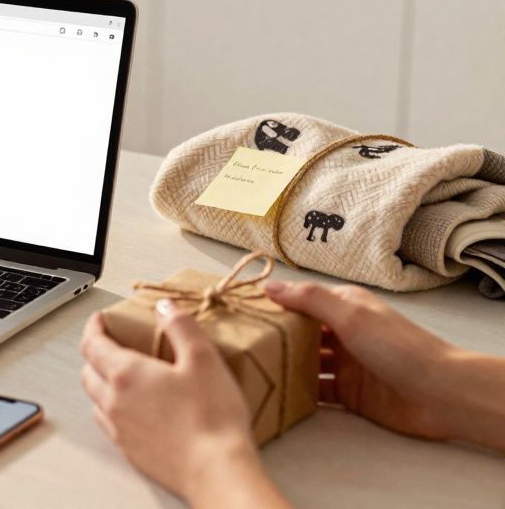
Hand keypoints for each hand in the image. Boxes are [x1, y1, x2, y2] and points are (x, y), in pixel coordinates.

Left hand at [80, 303, 287, 507]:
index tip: (99, 319)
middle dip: (94, 353)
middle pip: (88, 371)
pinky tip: (134, 409)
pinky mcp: (130, 451)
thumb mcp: (203, 359)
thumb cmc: (212, 418)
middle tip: (111, 344)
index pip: (92, 343)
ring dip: (101, 382)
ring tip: (121, 375)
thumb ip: (180, 327)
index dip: (93, 327)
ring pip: (95, 398)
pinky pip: (109, 423)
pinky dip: (112, 408)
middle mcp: (114, 401)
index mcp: (126, 374)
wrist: (216, 471)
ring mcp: (119, 428)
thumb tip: (164, 307)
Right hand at [262, 279, 501, 446]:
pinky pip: (316, 392)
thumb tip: (269, 285)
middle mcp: (343, 333)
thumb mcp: (351, 315)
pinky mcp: (349, 394)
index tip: (240, 309)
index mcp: (344, 307)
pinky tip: (274, 393)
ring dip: (283, 364)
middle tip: (237, 342)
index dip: (273, 304)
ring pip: (304, 362)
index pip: (301, 300)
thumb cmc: (399, 347)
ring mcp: (345, 365)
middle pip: (299, 333)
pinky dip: (298, 392)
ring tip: (249, 369)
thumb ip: (309, 300)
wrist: (441, 394)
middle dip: (273, 336)